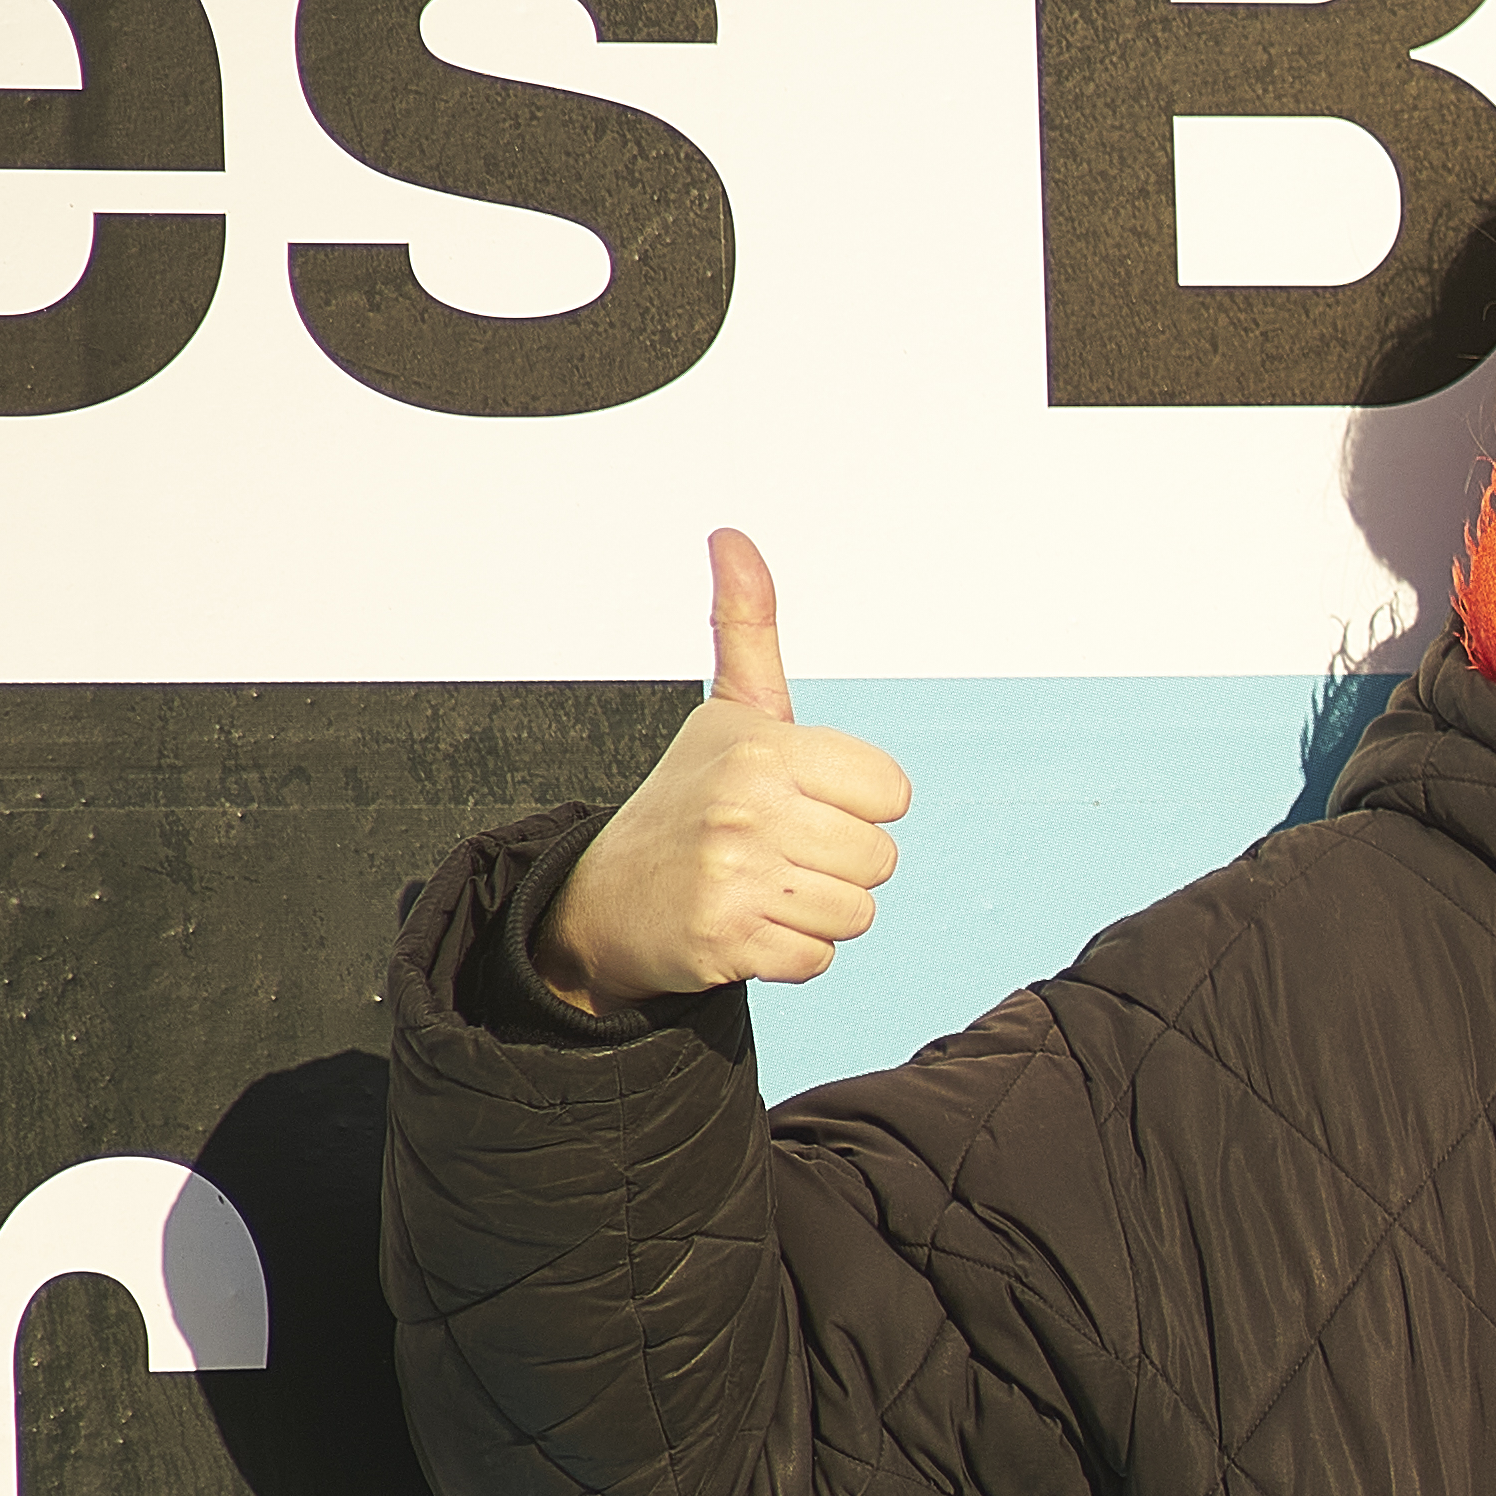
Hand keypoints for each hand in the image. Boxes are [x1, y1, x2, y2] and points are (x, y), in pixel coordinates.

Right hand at [535, 531, 917, 1008]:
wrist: (603, 899)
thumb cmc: (689, 800)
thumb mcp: (728, 712)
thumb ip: (746, 628)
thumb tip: (731, 535)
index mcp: (762, 747)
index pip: (892, 792)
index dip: (858, 804)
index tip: (802, 801)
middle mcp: (746, 807)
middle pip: (881, 859)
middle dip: (838, 864)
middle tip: (774, 851)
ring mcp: (733, 877)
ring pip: (857, 914)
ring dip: (816, 910)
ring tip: (759, 886)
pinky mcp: (726, 942)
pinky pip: (819, 960)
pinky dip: (790, 954)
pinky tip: (744, 925)